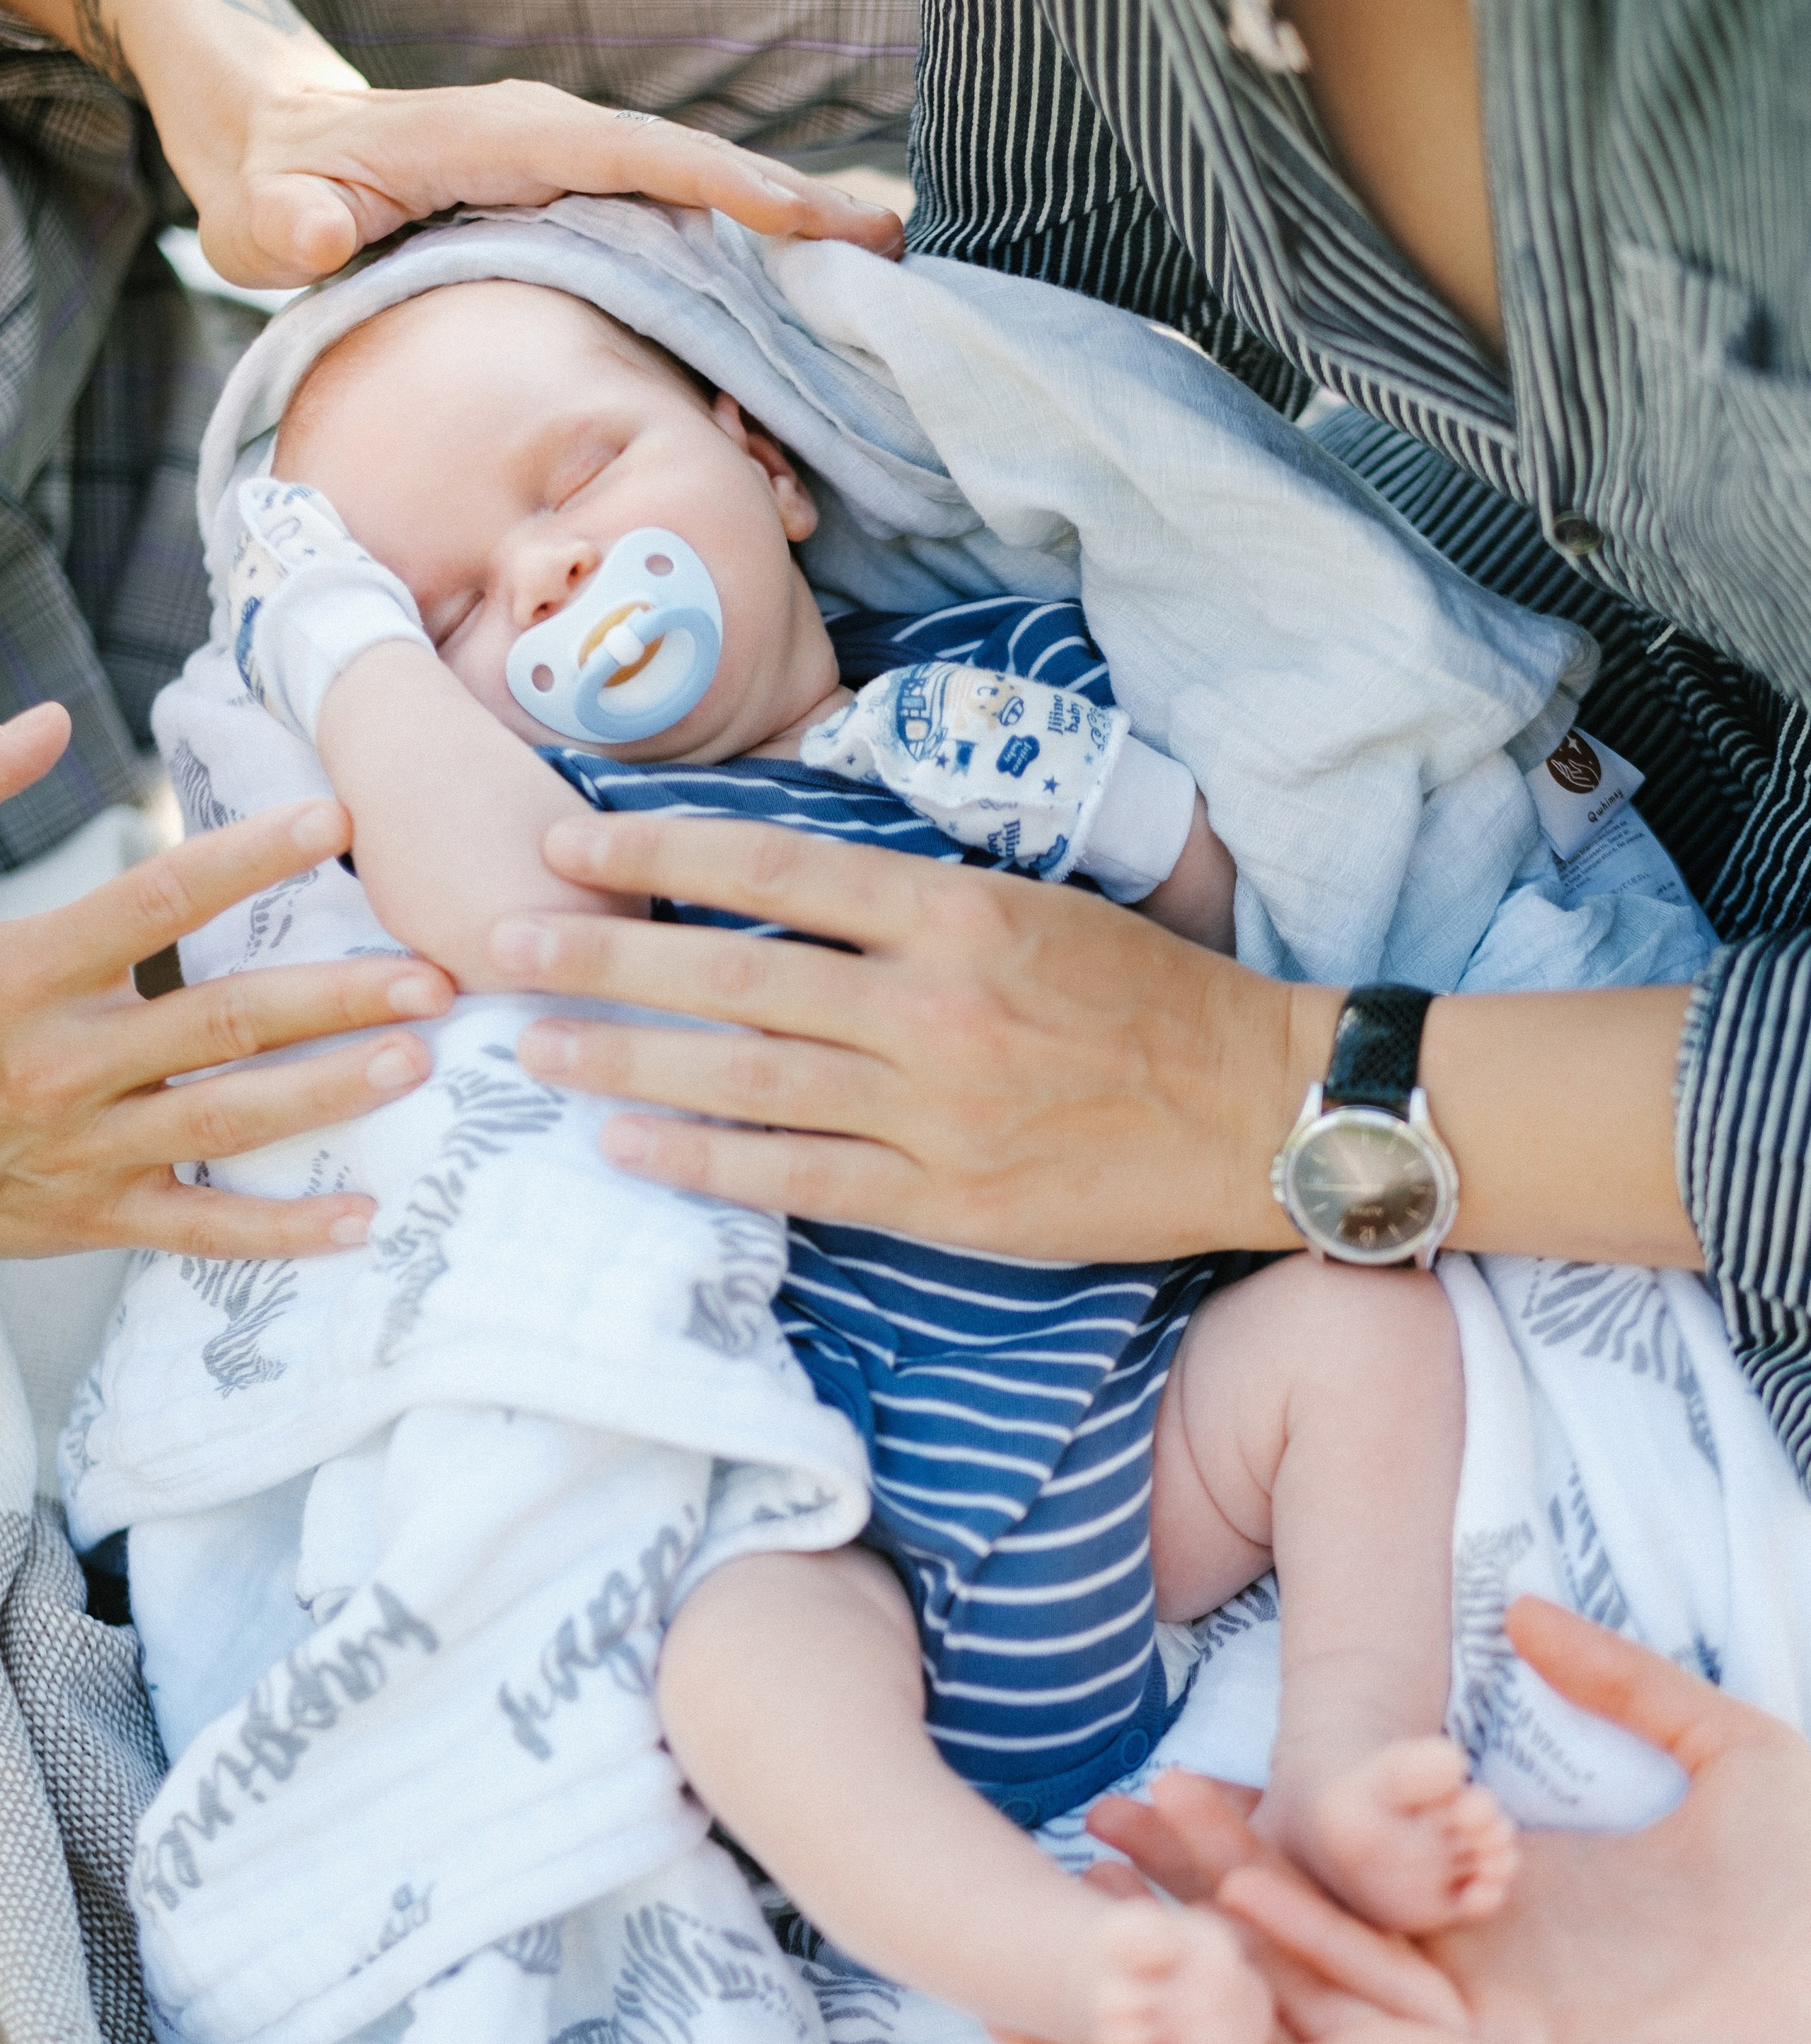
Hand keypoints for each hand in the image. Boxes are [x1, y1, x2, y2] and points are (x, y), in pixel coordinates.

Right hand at [0, 707, 450, 1258]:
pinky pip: (203, 1229)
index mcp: (25, 970)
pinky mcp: (95, 1217)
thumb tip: (53, 719)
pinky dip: (285, 1232)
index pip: (154, 899)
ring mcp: (83, 1146)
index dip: (246, 857)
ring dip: (329, 1093)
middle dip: (333, 996)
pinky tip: (364, 1216)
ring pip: (227, 1119)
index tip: (332, 818)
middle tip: (432, 976)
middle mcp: (63, 1060)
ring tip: (417, 1061)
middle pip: (221, 1018)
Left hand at [180, 79, 905, 293]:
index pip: (628, 155)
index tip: (797, 217)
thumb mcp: (264, 211)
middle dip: (794, 206)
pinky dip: (743, 254)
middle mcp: (556, 143)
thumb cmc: (275, 188)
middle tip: (891, 243)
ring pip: (698, 198)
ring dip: (787, 232)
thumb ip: (292, 221)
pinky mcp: (581, 208)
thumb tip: (317, 228)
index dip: (714, 185)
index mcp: (502, 138)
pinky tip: (805, 293)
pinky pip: (676, 226)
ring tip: (882, 264)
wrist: (278, 158)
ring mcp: (574, 174)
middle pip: (695, 171)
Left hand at [492, 812, 1323, 1258]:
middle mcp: (935, 1004)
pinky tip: (628, 1145)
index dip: (662, 851)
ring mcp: (937, 1108)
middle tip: (500, 943)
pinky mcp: (949, 1201)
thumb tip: (786, 894)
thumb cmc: (1153, 1001)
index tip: (568, 841)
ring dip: (627, 1060)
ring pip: (748, 1077)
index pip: (779, 864)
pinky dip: (707, 1161)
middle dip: (606, 956)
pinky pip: (800, 1178)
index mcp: (959, 911)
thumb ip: (915, 906)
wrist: (1261, 1110)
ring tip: (534, 1046)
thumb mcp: (1039, 908)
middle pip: (736, 971)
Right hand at [1094, 1598, 1810, 2043]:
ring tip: (1135, 1846)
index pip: (1368, 1847)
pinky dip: (1312, 1951)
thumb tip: (1522, 1607)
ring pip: (1334, 1954)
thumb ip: (1618, 1677)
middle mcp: (1493, 1951)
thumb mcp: (1723, 1741)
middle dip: (1212, 1859)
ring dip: (1232, 1899)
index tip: (1176, 1764)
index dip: (1275, 1808)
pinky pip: (1397, 2001)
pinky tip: (1233, 1904)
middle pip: (1321, 1903)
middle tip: (1110, 1808)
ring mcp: (1504, 2007)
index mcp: (1530, 1887)